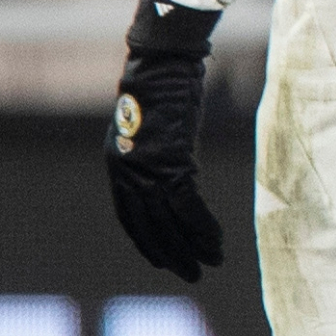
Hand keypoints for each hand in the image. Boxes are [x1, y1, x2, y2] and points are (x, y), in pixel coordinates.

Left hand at [107, 0, 224, 280]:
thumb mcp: (154, 123)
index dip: (146, 241)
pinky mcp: (170, 162)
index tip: (162, 259)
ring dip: (190, 247)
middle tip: (190, 274)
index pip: (129, 216)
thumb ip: (157, 151)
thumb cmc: (164, 84)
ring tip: (210, 263)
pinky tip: (217, 241)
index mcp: (118, 164)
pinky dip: (203, 227)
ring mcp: (147, 169)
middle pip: (148, 226)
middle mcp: (126, 172)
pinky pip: (187, 207)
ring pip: (169, 222)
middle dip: (170, 254)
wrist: (163, 61)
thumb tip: (173, 168)